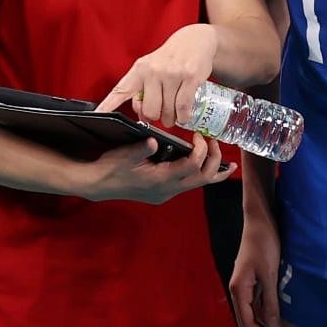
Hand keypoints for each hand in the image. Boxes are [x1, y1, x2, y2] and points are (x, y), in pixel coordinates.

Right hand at [80, 133, 234, 204]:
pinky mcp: (163, 191)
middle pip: (202, 179)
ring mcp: (166, 192)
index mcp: (160, 179)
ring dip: (213, 172)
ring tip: (228, 165)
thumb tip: (154, 141)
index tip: (198, 134)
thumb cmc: (110, 167)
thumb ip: (140, 148)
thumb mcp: (123, 155)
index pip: (191, 166)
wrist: (98, 184)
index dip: (200, 149)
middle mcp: (167, 189)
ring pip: (198, 185)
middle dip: (214, 160)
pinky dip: (201, 175)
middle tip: (215, 141)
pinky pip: (189, 185)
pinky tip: (206, 168)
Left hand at [96, 24, 216, 126]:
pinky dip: (183, 117)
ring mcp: (172, 74)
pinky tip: (183, 115)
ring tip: (174, 112)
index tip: (96, 116)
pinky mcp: (189, 77)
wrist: (195, 40)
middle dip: (156, 117)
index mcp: (139, 69)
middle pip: (149, 111)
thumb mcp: (150, 69)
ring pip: (167, 112)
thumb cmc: (170, 59)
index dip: (107, 105)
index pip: (120, 91)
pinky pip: (183, 108)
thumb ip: (142, 90)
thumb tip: (142, 115)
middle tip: (162, 112)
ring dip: (171, 119)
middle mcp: (153, 70)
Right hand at [230, 208, 281, 326]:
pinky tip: (276, 310)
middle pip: (246, 316)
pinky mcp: (251, 278)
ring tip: (279, 325)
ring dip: (263, 318)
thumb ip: (270, 301)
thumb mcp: (269, 274)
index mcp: (238, 289)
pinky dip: (265, 306)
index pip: (246, 320)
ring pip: (251, 308)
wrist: (259, 220)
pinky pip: (256, 299)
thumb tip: (272, 326)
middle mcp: (238, 288)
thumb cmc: (263, 244)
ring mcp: (244, 283)